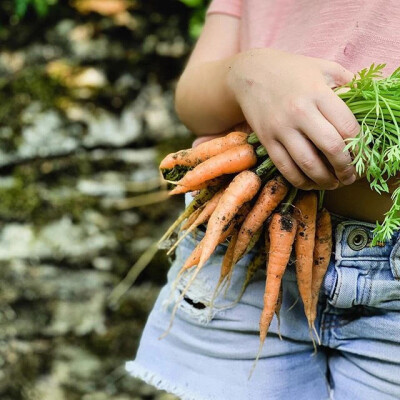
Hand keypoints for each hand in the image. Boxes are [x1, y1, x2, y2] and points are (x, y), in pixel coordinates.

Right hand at [227, 48, 359, 189]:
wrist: (250, 74)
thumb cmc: (290, 70)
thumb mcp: (323, 67)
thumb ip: (348, 81)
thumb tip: (370, 99)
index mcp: (318, 93)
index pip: (347, 127)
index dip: (359, 147)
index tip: (362, 156)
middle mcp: (299, 112)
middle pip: (331, 148)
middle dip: (345, 168)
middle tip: (350, 176)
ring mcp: (280, 128)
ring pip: (307, 164)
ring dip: (324, 180)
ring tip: (333, 183)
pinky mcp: (266, 141)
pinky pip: (285, 168)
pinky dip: (300, 181)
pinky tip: (310, 183)